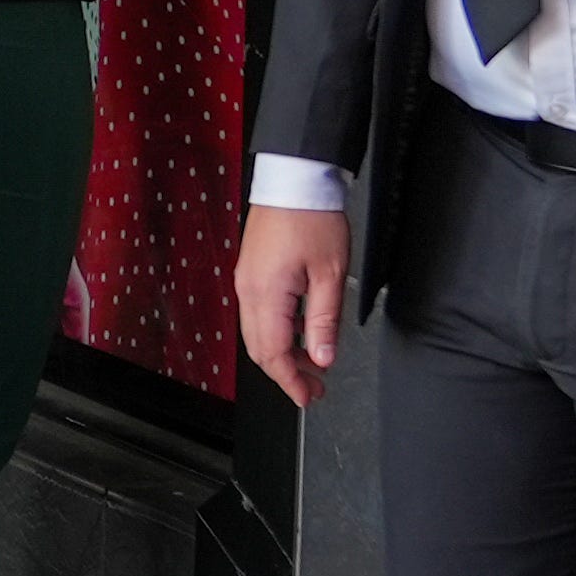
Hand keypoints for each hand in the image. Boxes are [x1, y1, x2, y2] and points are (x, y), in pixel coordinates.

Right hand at [235, 199, 352, 407]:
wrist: (295, 179)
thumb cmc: (312, 217)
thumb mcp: (329, 274)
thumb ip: (324, 320)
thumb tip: (322, 357)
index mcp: (266, 294)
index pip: (274, 354)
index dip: (291, 381)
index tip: (308, 396)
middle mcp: (249, 291)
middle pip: (260, 349)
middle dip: (287, 373)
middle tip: (314, 387)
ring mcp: (246, 281)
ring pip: (258, 334)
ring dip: (282, 354)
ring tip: (312, 363)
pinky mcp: (250, 272)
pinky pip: (258, 314)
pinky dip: (277, 332)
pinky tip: (300, 332)